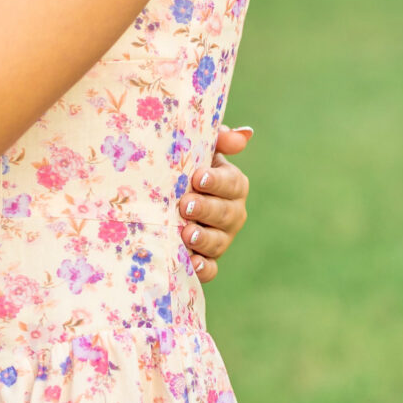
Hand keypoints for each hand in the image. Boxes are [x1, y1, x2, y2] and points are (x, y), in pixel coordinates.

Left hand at [179, 123, 252, 281]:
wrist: (158, 194)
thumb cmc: (182, 165)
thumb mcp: (198, 148)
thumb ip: (219, 139)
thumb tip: (245, 134)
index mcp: (232, 184)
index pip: (233, 183)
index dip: (217, 181)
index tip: (198, 177)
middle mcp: (231, 212)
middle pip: (227, 214)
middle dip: (207, 209)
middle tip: (185, 205)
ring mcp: (220, 238)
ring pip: (219, 242)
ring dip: (204, 239)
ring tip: (186, 233)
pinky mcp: (206, 260)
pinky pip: (210, 268)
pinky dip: (203, 268)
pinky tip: (191, 263)